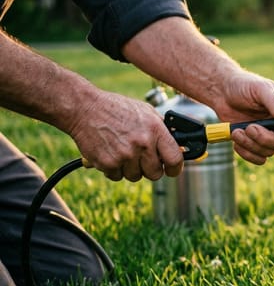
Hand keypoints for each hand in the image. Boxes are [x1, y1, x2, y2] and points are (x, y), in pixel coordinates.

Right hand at [68, 90, 183, 181]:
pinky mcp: (108, 163)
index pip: (175, 159)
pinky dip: (114, 169)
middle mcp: (142, 143)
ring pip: (136, 176)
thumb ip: (162, 130)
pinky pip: (117, 176)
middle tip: (142, 159)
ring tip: (122, 151)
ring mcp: (125, 155)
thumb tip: (178, 145)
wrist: (84, 108)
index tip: (172, 170)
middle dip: (150, 168)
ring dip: (130, 168)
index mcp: (155, 130)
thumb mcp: (145, 111)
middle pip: (155, 173)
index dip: (175, 168)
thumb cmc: (116, 109)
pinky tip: (110, 153)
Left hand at [211, 69, 273, 164]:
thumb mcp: (260, 89)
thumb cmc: (243, 85)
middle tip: (249, 127)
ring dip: (251, 144)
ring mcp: (268, 135)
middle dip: (265, 139)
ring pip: (269, 152)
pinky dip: (246, 152)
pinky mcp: (255, 143)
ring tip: (237, 131)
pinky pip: (258, 158)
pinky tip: (236, 138)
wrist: (222, 92)